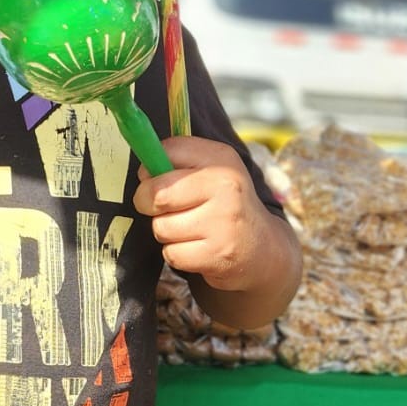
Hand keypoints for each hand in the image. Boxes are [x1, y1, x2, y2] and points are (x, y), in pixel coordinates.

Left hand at [131, 136, 296, 295]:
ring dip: (166, 231)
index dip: (151, 168)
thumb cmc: (224, 204)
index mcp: (221, 158)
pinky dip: (177, 253)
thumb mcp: (210, 171)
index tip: (157, 178)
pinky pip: (171, 253)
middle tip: (163, 208)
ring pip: (161, 227)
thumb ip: (176, 162)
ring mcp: (223, 222)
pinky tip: (196, 248)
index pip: (168, 151)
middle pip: (156, 193)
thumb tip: (143, 172)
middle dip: (148, 203)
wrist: (262, 248)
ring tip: (188, 229)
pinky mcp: (218, 254)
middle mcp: (226, 186)